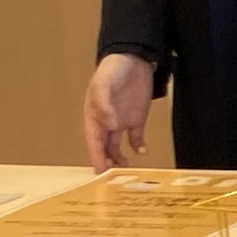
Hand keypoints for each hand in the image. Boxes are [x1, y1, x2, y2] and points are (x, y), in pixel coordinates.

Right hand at [82, 53, 156, 168]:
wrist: (134, 58)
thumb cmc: (113, 70)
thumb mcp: (104, 84)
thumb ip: (105, 104)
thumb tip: (110, 124)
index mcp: (94, 115)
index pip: (94, 141)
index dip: (96, 156)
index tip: (98, 171)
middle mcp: (106, 122)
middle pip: (104, 147)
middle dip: (106, 162)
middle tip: (111, 178)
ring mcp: (122, 121)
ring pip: (117, 146)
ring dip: (120, 158)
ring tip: (125, 170)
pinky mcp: (137, 118)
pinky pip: (136, 137)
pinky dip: (138, 146)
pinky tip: (142, 152)